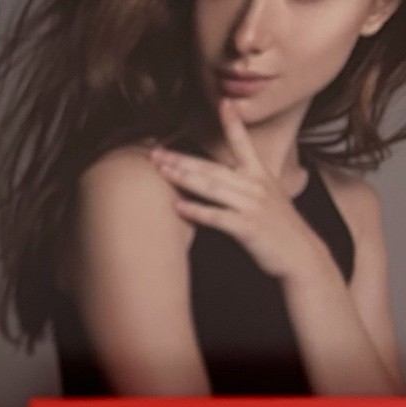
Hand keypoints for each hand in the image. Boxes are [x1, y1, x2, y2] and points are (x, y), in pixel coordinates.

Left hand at [151, 100, 335, 284]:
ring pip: (212, 187)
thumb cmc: (277, 230)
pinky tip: (178, 207)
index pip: (243, 144)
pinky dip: (197, 211)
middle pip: (212, 168)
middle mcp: (255, 185)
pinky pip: (217, 217)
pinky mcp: (247, 227)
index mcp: (260, 175)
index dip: (233, 123)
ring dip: (184, 178)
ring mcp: (252, 205)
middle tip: (155, 152)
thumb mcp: (266, 199)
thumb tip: (219, 181)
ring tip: (160, 171)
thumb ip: (244, 186)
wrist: (300, 255)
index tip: (223, 102)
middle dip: (182, 159)